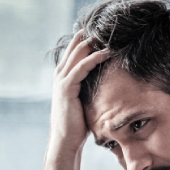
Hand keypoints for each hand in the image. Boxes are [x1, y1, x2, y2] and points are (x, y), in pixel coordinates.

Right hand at [49, 30, 109, 152]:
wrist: (66, 140)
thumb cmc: (77, 124)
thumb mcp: (85, 101)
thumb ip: (90, 89)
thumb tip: (108, 84)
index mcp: (64, 76)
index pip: (75, 51)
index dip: (88, 41)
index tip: (104, 35)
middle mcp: (60, 75)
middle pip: (75, 47)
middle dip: (91, 37)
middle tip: (108, 29)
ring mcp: (61, 80)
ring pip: (78, 54)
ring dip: (94, 43)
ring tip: (109, 36)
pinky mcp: (66, 87)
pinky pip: (81, 67)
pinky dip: (94, 58)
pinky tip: (106, 53)